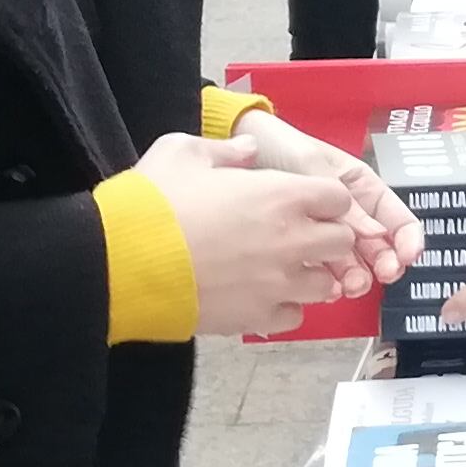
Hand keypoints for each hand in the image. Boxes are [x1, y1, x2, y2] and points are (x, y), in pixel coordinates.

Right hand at [134, 134, 365, 329]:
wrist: (123, 263)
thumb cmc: (154, 202)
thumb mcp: (182, 152)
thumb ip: (226, 149)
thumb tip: (249, 148)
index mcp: (282, 195)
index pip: (339, 197)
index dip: (324, 199)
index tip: (305, 201)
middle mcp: (292, 241)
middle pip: (341, 242)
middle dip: (325, 237)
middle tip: (296, 235)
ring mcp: (279, 284)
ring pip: (326, 284)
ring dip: (309, 275)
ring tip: (280, 270)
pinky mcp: (259, 318)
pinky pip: (294, 316)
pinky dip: (285, 307)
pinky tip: (261, 296)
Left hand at [205, 110, 421, 289]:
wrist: (239, 150)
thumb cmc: (279, 146)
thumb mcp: (313, 167)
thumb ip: (342, 200)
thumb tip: (375, 234)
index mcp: (361, 189)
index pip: (398, 218)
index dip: (408, 239)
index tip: (406, 256)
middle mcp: (350, 215)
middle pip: (380, 248)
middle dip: (384, 264)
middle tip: (380, 276)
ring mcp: (327, 235)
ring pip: (353, 264)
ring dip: (357, 278)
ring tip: (349, 286)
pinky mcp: (303, 250)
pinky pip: (322, 271)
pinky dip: (326, 283)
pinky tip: (324, 288)